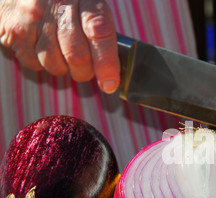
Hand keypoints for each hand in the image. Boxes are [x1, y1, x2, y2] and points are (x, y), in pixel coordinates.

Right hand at [0, 0, 119, 93]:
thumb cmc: (65, 0)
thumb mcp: (89, 5)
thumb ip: (102, 32)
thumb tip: (113, 71)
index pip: (99, 32)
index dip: (107, 63)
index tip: (110, 83)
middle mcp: (59, 5)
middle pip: (77, 56)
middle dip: (85, 72)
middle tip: (86, 69)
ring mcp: (33, 17)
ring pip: (55, 64)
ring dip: (63, 68)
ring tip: (61, 51)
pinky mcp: (14, 30)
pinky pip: (33, 63)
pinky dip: (41, 63)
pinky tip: (43, 46)